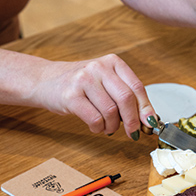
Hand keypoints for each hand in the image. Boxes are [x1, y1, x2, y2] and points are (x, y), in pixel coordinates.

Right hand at [32, 54, 155, 138]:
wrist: (45, 81)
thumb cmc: (80, 84)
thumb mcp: (105, 82)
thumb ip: (126, 96)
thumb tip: (147, 119)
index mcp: (113, 62)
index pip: (137, 87)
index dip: (146, 108)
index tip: (150, 123)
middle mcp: (99, 67)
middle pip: (126, 99)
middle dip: (133, 121)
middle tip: (132, 133)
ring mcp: (84, 80)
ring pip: (111, 112)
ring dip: (113, 126)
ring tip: (108, 127)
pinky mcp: (71, 95)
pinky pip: (95, 119)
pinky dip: (99, 128)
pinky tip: (96, 126)